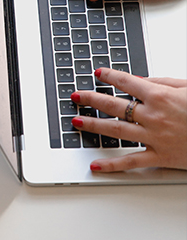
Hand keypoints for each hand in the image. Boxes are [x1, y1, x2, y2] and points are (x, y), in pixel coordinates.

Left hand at [70, 68, 186, 171]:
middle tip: (76, 97)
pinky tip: (95, 165)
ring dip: (92, 126)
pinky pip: (130, 161)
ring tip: (75, 122)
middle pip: (114, 106)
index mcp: (161, 96)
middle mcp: (153, 116)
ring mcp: (154, 137)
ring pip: (115, 131)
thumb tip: (141, 79)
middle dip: (91, 99)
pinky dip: (111, 165)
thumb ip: (164, 82)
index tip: (98, 73)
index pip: (128, 83)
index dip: (111, 77)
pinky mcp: (160, 156)